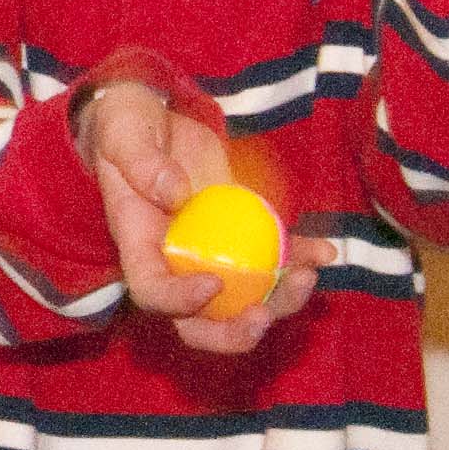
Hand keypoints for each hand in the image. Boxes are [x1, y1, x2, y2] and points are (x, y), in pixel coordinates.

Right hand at [77, 80, 326, 355]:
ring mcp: (212, 251)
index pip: (152, 290)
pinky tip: (324, 251)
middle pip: (198, 322)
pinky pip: (273, 258)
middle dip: (233, 332)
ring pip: (244, 300)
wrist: (150, 117)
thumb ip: (142, 161)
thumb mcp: (123, 132)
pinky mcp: (242, 231)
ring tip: (307, 276)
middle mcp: (175, 259)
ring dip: (280, 300)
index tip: (212, 283)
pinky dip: (301, 258)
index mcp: (138, 242)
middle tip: (263, 316)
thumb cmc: (126, 125)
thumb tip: (176, 194)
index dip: (179, 300)